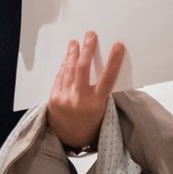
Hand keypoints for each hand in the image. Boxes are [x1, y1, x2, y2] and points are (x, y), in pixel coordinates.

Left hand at [46, 31, 125, 149]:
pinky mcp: (54, 98)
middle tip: (91, 36)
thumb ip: (102, 90)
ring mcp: (64, 98)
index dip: (114, 60)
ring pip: (69, 69)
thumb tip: (104, 65)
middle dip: (87, 49)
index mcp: (96, 103)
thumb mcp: (102, 109)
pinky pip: (61, 76)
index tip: (118, 46)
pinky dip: (65, 66)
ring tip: (76, 43)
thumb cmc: (90, 122)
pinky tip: (68, 58)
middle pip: (83, 68)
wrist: (70, 138)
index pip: (107, 78)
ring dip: (73, 54)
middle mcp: (79, 100)